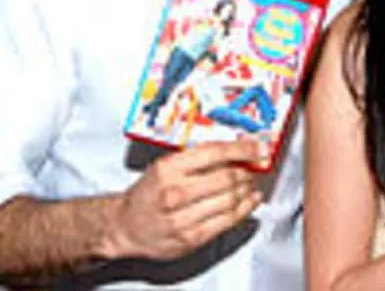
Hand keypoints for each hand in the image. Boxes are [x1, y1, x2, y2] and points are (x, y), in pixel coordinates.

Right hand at [102, 139, 263, 260]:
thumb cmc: (148, 194)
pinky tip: (249, 201)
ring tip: (253, 183)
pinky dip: (244, 209)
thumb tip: (234, 148)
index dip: (242, 149)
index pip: (215, 152)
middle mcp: (175, 192)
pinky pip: (227, 221)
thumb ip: (196, 158)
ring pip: (230, 199)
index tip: (259, 147)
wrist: (125, 226)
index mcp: (169, 168)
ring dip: (248, 189)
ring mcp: (183, 217)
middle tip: (256, 167)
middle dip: (248, 171)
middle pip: (226, 178)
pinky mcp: (191, 238)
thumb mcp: (166, 165)